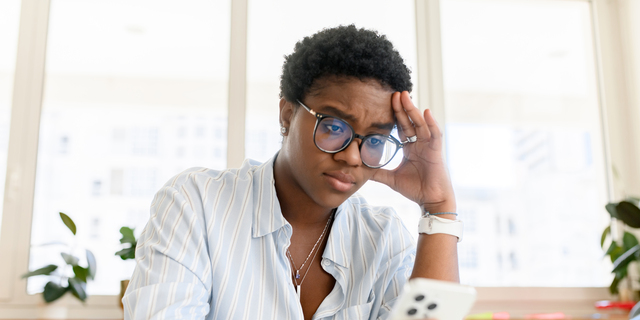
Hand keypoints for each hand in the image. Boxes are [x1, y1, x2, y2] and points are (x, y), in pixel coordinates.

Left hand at [371, 91, 455, 213]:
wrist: (431, 200)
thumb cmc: (415, 189)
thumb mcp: (391, 178)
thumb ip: (377, 173)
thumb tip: (360, 171)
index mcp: (409, 148)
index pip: (401, 128)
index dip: (395, 116)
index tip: (386, 103)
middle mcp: (419, 144)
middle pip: (410, 122)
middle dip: (402, 107)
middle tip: (395, 93)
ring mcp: (428, 146)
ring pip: (420, 124)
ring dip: (413, 110)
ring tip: (405, 96)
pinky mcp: (436, 151)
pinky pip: (435, 134)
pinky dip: (431, 123)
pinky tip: (426, 112)